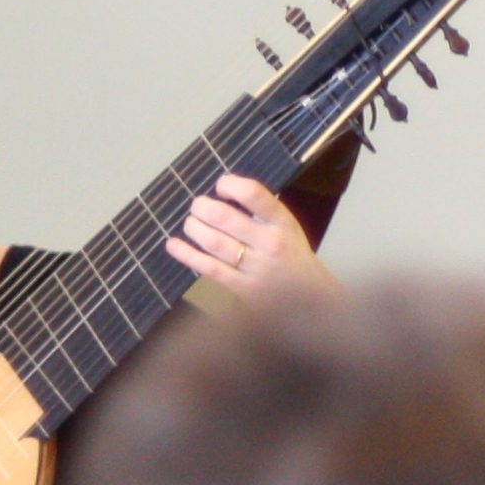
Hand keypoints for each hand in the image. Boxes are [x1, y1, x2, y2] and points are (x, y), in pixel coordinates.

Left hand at [168, 174, 334, 298]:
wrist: (311, 300)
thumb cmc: (292, 256)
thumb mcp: (286, 228)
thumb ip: (260, 212)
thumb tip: (221, 192)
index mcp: (283, 223)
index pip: (254, 195)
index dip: (230, 185)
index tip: (221, 186)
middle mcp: (270, 243)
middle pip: (225, 218)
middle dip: (202, 207)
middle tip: (198, 206)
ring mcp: (255, 268)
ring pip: (214, 242)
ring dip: (194, 228)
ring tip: (191, 223)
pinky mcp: (242, 289)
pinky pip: (209, 268)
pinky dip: (187, 254)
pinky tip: (173, 245)